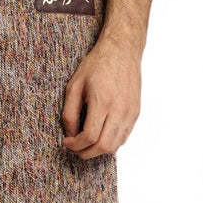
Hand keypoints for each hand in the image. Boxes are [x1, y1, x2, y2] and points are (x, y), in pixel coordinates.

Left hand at [61, 35, 140, 158]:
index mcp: (102, 101)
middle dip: (85, 152)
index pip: (90, 137)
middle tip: (75, 147)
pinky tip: (100, 135)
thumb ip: (70, 113)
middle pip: (103, 146)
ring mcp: (130, 112)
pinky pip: (123, 137)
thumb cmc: (97, 64)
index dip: (75, 145)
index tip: (66, 142)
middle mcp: (119, 109)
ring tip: (86, 143)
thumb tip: (71, 135)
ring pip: (115, 146)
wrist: (122, 50)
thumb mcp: (74, 85)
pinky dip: (110, 143)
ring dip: (98, 151)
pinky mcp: (135, 112)